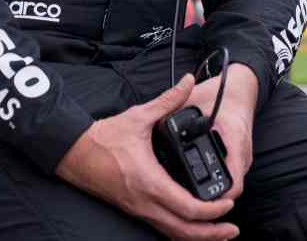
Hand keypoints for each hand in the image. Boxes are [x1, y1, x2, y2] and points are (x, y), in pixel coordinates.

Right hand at [56, 74, 239, 239]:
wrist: (74, 153)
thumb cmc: (104, 138)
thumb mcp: (139, 116)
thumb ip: (168, 100)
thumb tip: (188, 82)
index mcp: (150, 181)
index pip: (186, 207)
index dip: (211, 211)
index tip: (228, 204)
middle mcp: (145, 202)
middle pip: (182, 230)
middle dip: (210, 233)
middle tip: (232, 229)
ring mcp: (138, 209)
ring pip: (171, 232)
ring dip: (196, 236)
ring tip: (218, 233)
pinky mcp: (134, 208)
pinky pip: (161, 226)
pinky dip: (179, 230)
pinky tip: (191, 226)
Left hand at [185, 64, 257, 201]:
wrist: (242, 89)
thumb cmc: (224, 93)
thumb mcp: (197, 100)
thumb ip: (175, 109)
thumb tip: (150, 123)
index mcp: (234, 139)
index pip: (232, 181)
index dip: (215, 199)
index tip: (196, 206)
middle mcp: (241, 153)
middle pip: (231, 190)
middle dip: (210, 202)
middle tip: (185, 207)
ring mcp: (241, 158)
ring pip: (230, 186)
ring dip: (212, 193)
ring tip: (189, 200)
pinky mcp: (237, 159)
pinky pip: (228, 178)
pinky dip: (213, 183)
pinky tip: (196, 184)